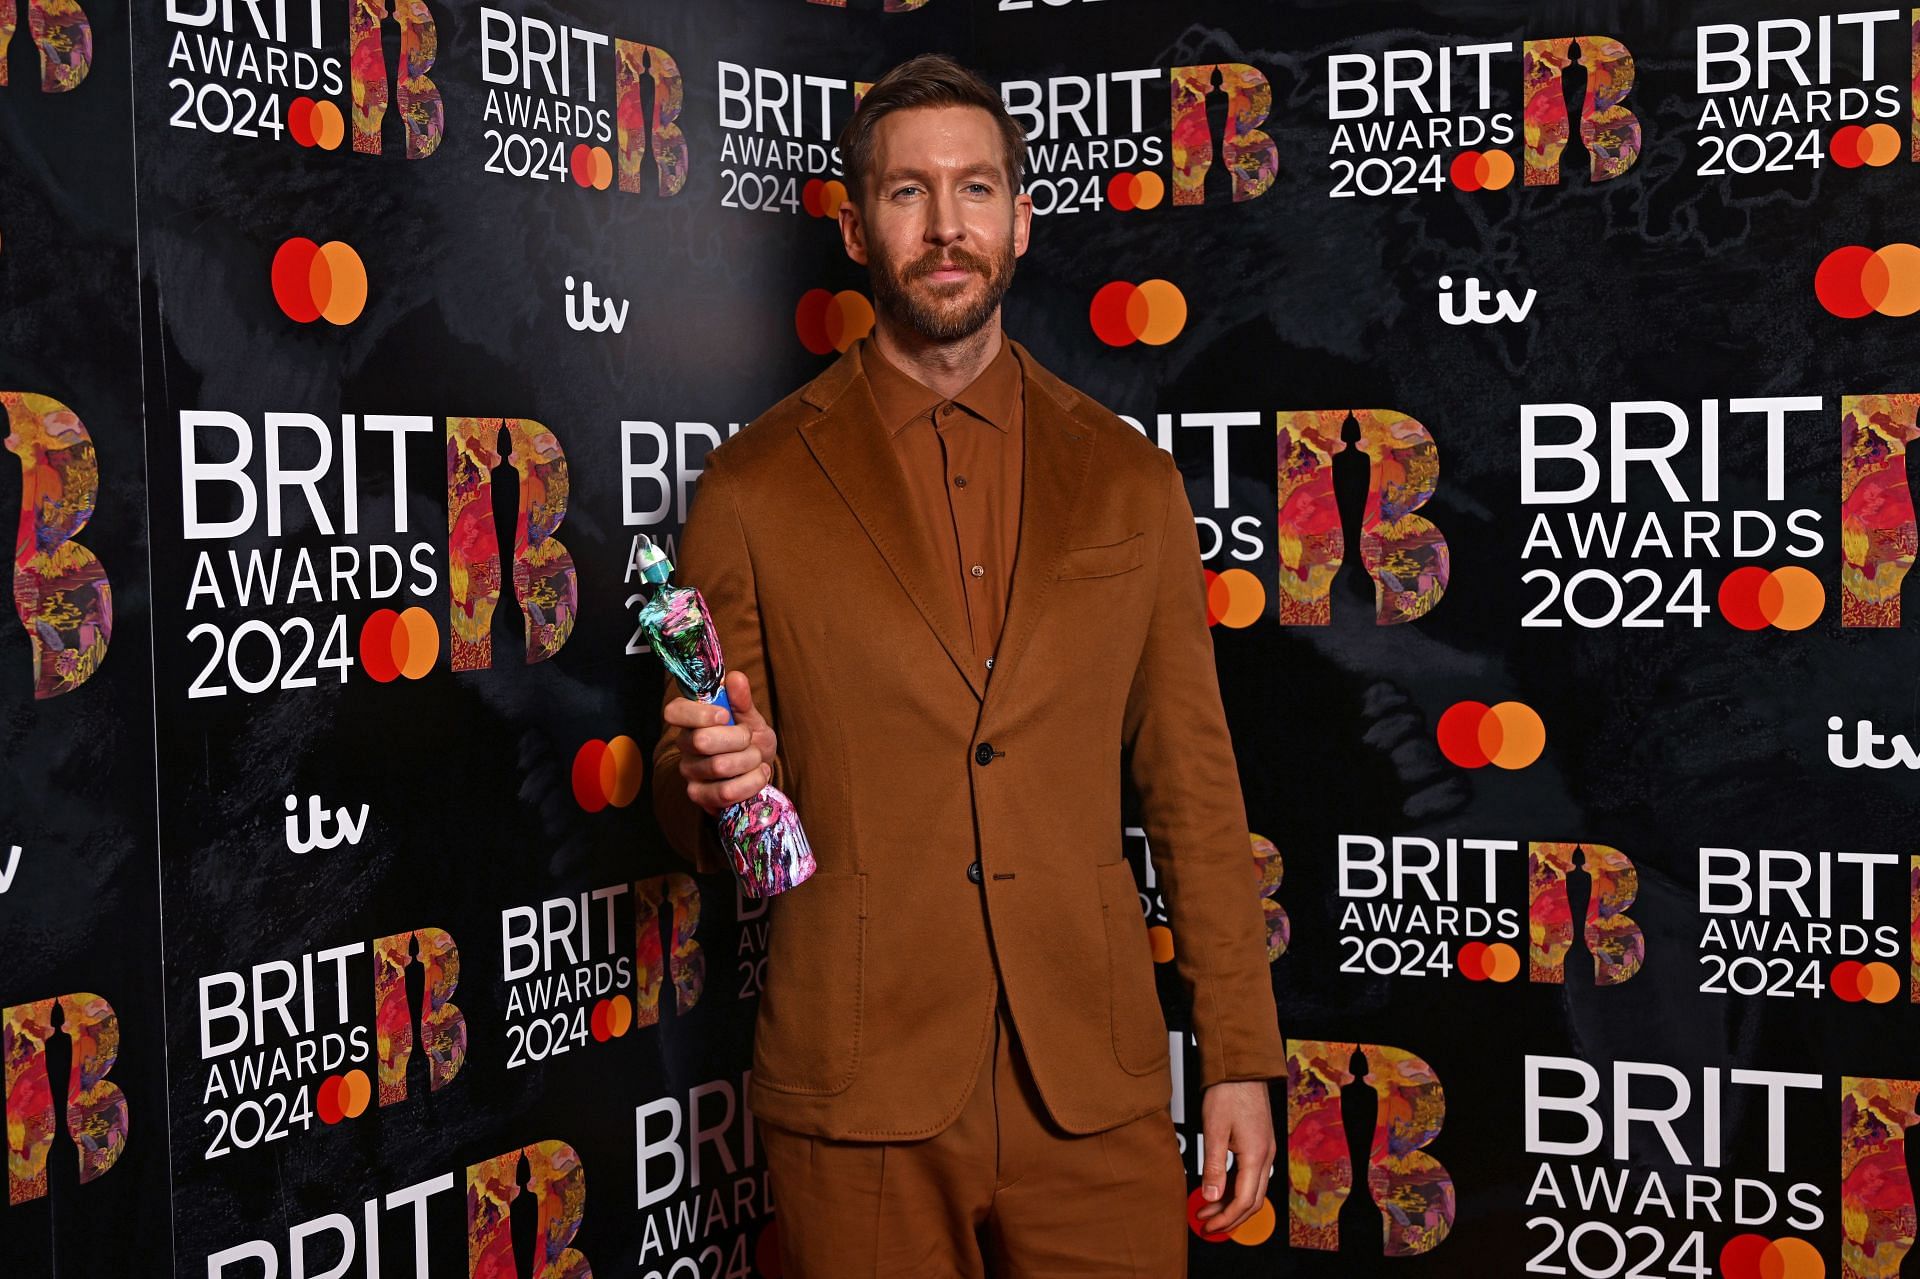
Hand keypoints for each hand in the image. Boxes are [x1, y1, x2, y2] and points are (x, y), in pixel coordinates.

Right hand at [661, 670, 778, 814]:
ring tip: (757, 759)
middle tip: (749, 740)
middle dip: (739, 739)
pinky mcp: (699, 796)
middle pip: (703, 740)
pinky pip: (725, 792)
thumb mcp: (752, 719)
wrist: (759, 773)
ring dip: (750, 761)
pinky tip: (758, 775)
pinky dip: (751, 783)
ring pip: (719, 766)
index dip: (700, 713)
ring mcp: (689, 773)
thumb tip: (735, 677)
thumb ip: (743, 701)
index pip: (674, 711)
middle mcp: (685, 745)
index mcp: (691, 720)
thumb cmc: (751, 742)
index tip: (726, 716)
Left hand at [1194, 1080, 1276, 1235]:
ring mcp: (1266, 1150)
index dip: (1225, 1218)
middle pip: (1253, 1201)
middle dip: (1230, 1217)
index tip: (1207, 1225)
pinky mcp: (1261, 1143)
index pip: (1244, 1201)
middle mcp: (1266, 1156)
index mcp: (1256, 1155)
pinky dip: (1236, 1188)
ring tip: (1208, 1208)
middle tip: (1206, 1223)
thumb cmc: (1229, 1092)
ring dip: (1232, 1204)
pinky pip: (1252, 1176)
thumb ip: (1213, 1166)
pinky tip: (1220, 1189)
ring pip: (1253, 1190)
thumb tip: (1211, 1197)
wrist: (1242, 1068)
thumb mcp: (1214, 1129)